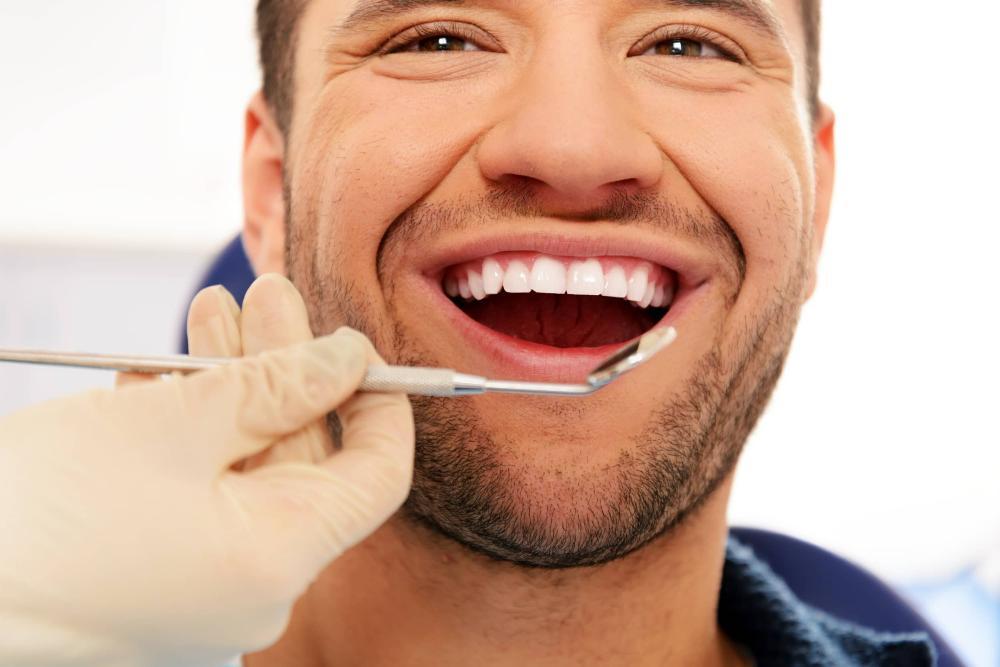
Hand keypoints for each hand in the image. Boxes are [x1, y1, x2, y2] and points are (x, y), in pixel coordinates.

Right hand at [0, 274, 413, 666]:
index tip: (355, 342)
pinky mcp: (159, 573)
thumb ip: (281, 387)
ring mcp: (206, 584)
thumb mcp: (178, 423)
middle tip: (266, 292)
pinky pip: (200, 493)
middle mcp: (255, 584)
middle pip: (304, 459)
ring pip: (246, 468)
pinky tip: (166, 374)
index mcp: (280, 557)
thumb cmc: (45, 510)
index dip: (381, 401)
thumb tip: (351, 357)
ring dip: (233, 386)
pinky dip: (192, 431)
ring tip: (213, 308)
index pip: (377, 475)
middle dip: (287, 368)